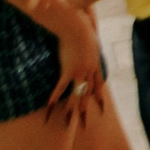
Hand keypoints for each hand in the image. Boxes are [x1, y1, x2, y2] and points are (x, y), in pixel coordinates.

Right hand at [45, 10, 103, 128]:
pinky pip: (61, 87)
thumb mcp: (91, 36)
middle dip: (86, 109)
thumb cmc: (82, 27)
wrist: (76, 26)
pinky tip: (49, 108)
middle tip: (86, 123)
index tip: (100, 106)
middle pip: (89, 93)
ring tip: (70, 123)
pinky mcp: (68, 70)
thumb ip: (90, 43)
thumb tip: (89, 40)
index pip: (99, 83)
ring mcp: (80, 72)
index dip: (98, 95)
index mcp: (95, 63)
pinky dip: (54, 98)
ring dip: (73, 109)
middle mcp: (90, 70)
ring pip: (77, 94)